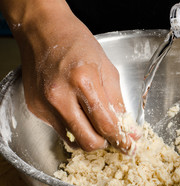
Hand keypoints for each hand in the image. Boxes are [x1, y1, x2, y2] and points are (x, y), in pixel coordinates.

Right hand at [10, 2, 136, 152]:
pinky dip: (74, 129)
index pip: (106, 124)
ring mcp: (45, 105)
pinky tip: (79, 115)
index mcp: (84, 82)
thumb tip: (129, 129)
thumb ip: (118, 103)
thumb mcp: (108, 69)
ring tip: (97, 127)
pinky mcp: (36, 109)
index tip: (129, 146)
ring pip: (73, 141)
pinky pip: (60, 130)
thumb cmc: (78, 45)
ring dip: (89, 140)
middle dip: (105, 144)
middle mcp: (61, 97)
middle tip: (113, 138)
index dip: (121, 140)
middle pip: (88, 140)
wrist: (43, 32)